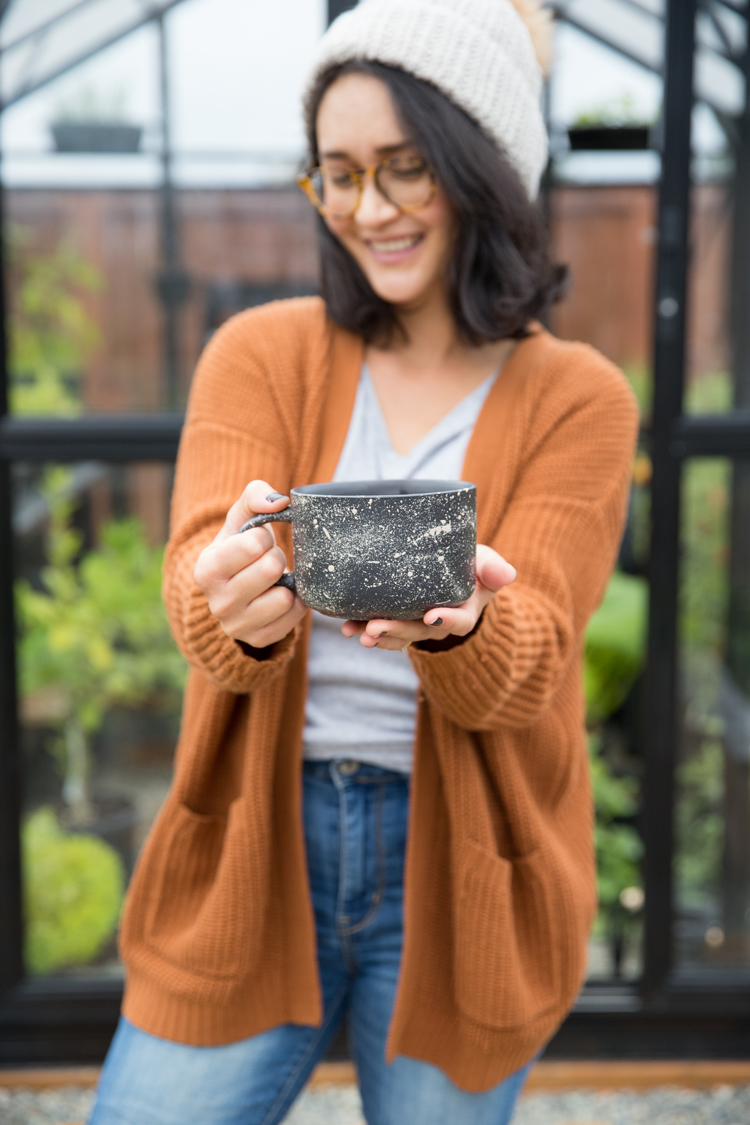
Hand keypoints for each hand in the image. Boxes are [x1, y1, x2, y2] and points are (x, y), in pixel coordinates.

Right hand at [193, 480, 305, 648]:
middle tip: (268, 561)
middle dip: (276, 558)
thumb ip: (256, 496)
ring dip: (287, 583)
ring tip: (273, 581)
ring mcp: (236, 625)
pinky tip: (282, 595)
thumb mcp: (241, 518)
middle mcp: (217, 602)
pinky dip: (296, 603)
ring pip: (284, 598)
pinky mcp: (258, 639)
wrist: (236, 588)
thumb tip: (280, 502)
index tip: (256, 543)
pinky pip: (295, 617)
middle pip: (271, 569)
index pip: (253, 544)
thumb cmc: (241, 547)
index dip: (264, 537)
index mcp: (206, 569)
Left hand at [341, 544, 515, 650]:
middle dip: (396, 631)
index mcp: (464, 611)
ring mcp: (415, 626)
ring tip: (357, 633)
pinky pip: (381, 630)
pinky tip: (346, 627)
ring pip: (396, 635)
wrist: (453, 575)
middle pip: (418, 632)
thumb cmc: (471, 567)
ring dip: (377, 635)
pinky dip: (363, 629)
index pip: (458, 622)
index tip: (431, 616)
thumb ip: (494, 569)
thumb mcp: (486, 564)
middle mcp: (437, 624)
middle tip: (375, 628)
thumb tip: (509, 574)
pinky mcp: (396, 620)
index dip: (446, 621)